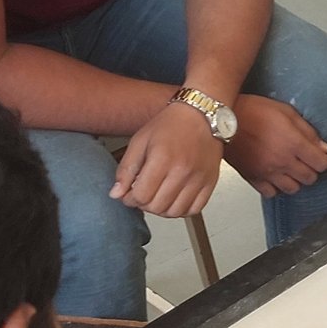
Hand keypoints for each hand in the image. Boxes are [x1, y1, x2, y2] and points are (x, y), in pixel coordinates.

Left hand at [110, 102, 222, 217]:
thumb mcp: (140, 141)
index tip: (129, 195)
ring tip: (157, 198)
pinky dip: (182, 210)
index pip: (141, 196)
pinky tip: (174, 200)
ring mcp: (198, 179)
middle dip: (144, 205)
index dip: (130, 200)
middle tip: (142, 195)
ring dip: (162, 210)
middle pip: (157, 206)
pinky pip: (194, 209)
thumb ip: (126, 169)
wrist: (201, 115)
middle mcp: (182, 171)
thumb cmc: (171, 125)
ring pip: (175, 212)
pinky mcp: (210, 182)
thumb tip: (116, 193)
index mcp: (162, 159)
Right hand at [223, 94, 326, 199]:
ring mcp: (267, 172)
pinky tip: (276, 177)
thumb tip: (323, 147)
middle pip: (309, 178)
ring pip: (292, 189)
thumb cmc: (253, 111)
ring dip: (297, 181)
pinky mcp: (253, 178)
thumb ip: (308, 131)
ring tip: (293, 171)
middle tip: (310, 163)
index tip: (326, 158)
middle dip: (314, 171)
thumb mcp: (286, 112)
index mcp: (293, 144)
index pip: (321, 164)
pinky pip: (271, 193)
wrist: (223, 119)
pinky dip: (276, 188)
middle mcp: (282, 161)